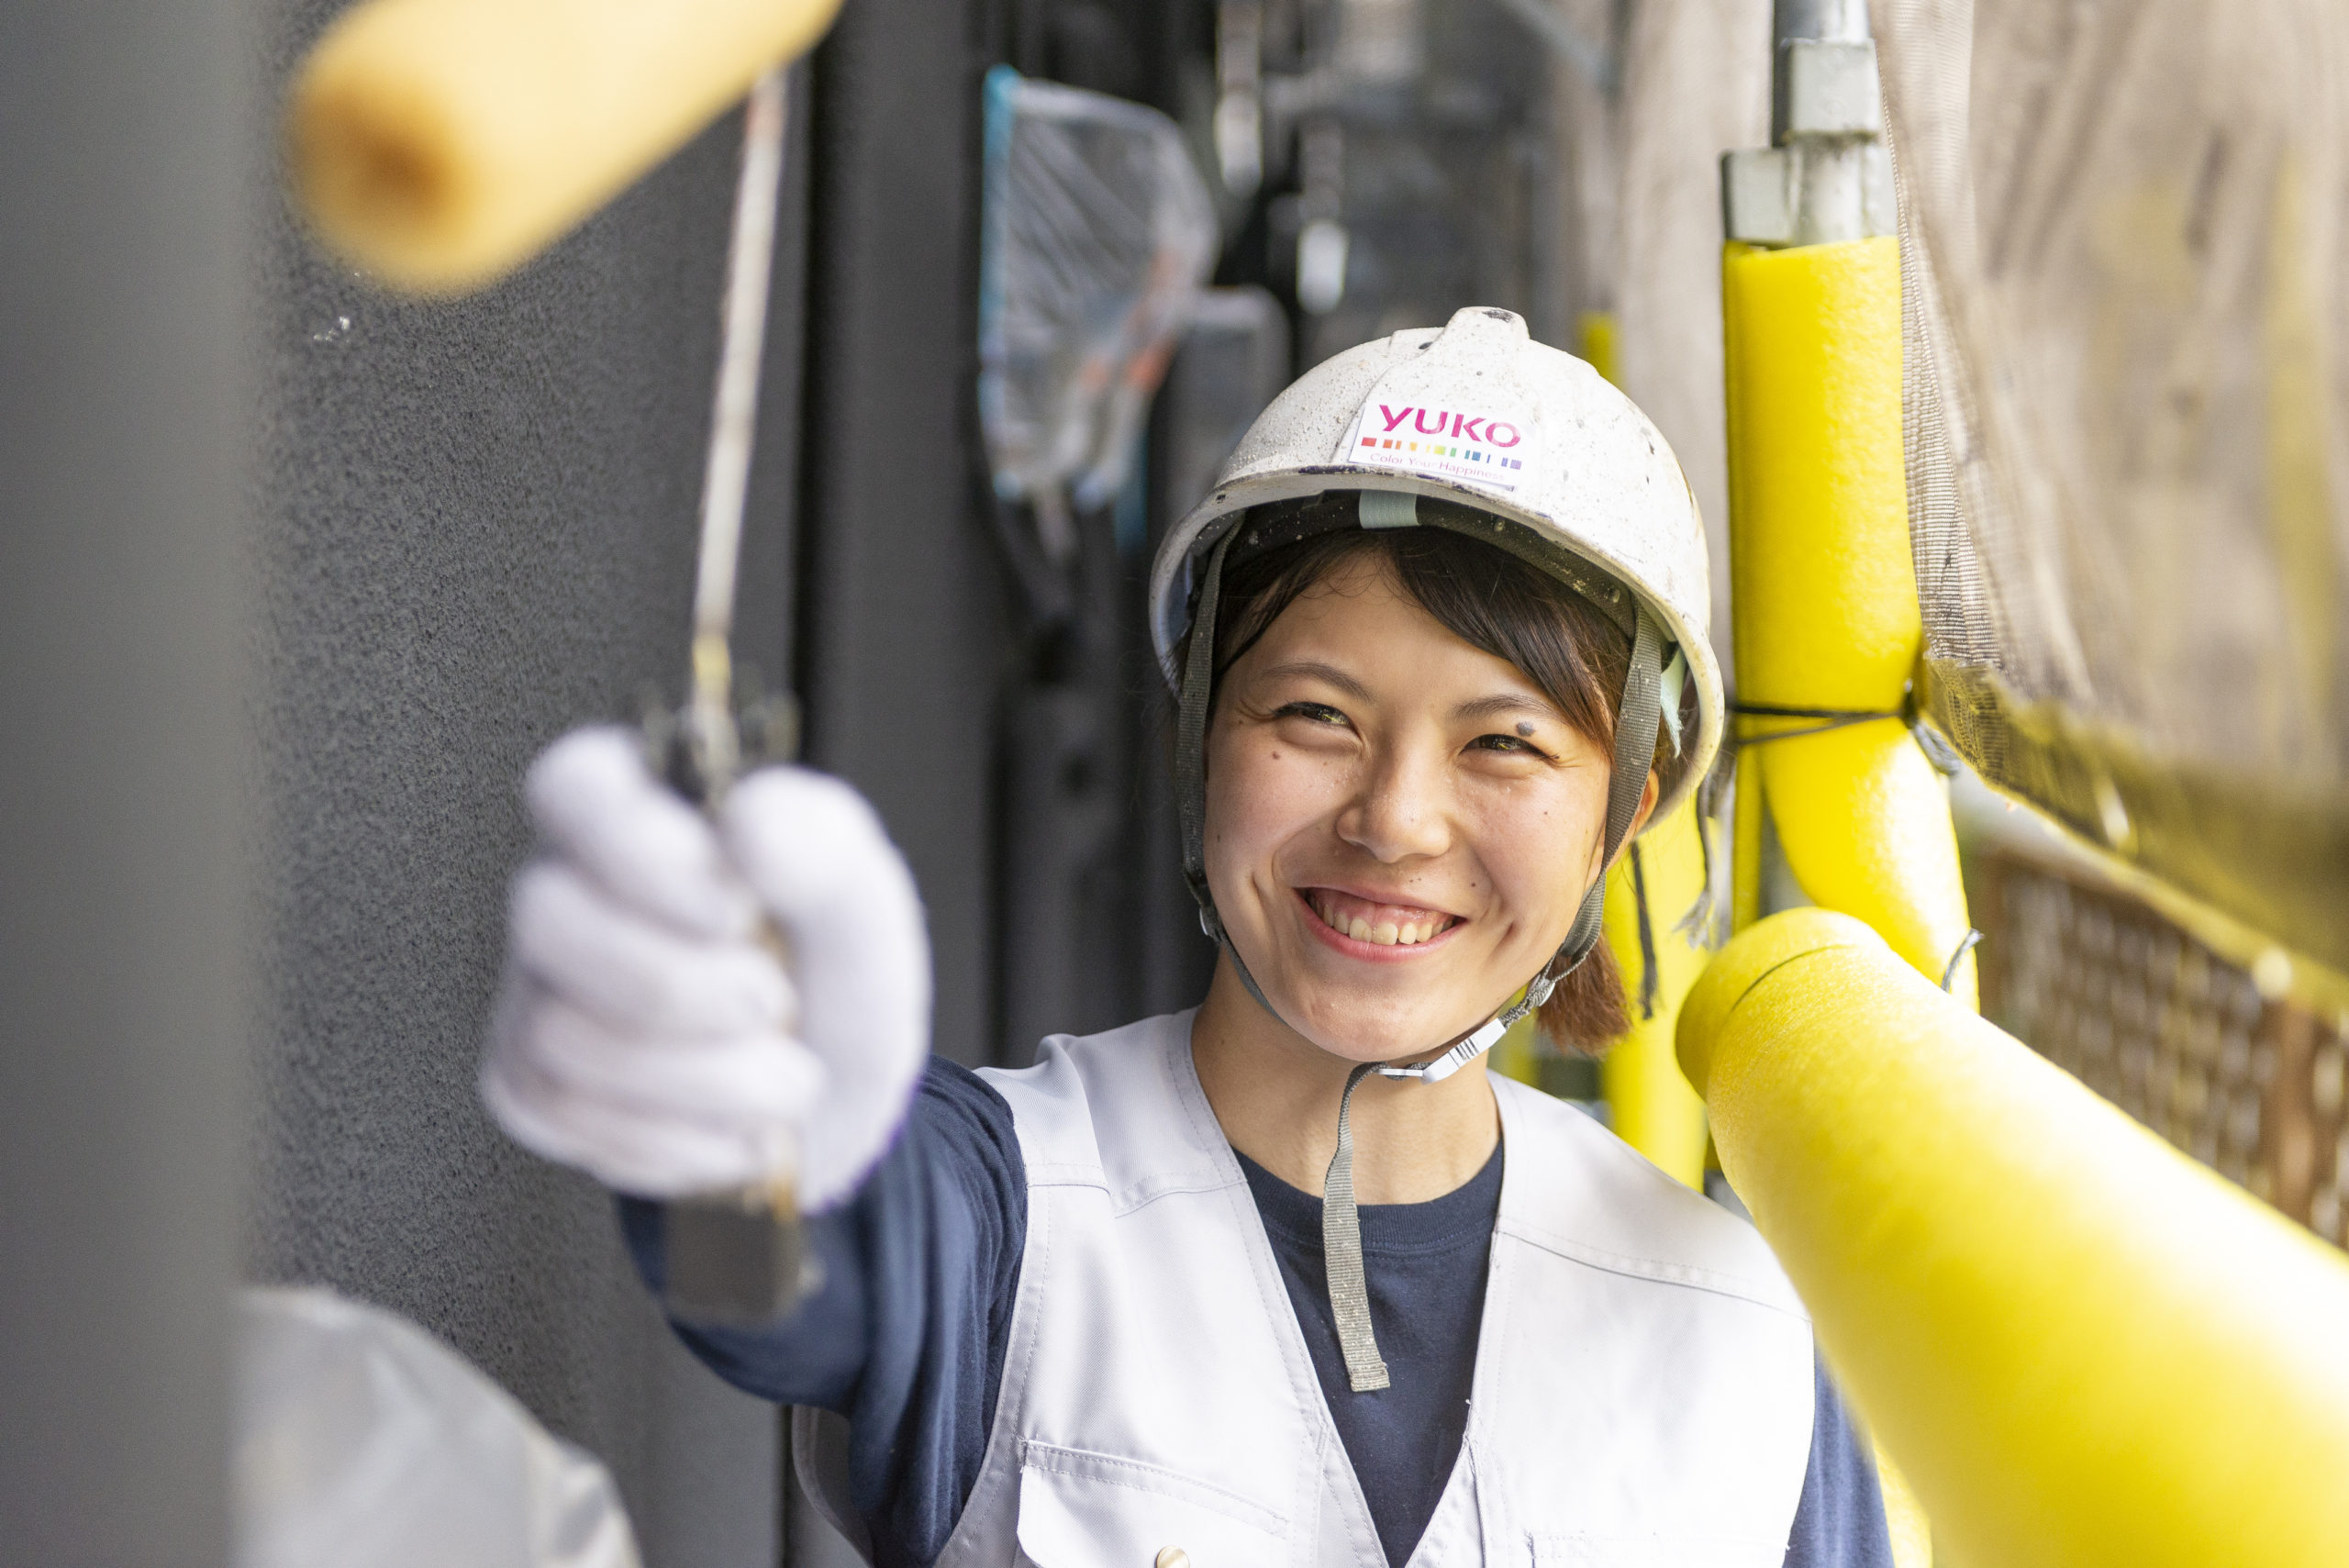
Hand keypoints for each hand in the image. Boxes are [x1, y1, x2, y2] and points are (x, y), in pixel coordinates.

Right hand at [481, 727, 929, 1209]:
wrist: (830, 1097)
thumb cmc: (831, 971)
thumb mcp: (860, 899)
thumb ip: (820, 846)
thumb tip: (750, 820)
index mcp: (638, 807)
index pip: (575, 787)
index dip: (643, 854)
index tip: (738, 911)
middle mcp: (566, 888)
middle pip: (547, 920)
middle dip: (677, 985)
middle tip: (776, 1005)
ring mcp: (536, 987)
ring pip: (562, 1034)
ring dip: (703, 1077)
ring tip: (787, 1077)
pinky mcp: (528, 1081)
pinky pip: (566, 1115)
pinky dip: (677, 1138)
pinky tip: (737, 1126)